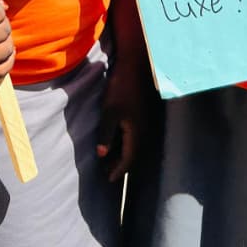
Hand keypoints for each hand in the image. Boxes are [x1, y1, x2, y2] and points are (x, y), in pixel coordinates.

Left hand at [96, 59, 152, 181]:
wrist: (135, 66)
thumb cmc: (121, 89)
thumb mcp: (110, 112)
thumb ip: (106, 134)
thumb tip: (102, 155)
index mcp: (137, 133)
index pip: (128, 159)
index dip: (118, 170)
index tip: (108, 179)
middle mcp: (144, 131)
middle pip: (132, 154)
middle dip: (119, 164)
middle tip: (106, 172)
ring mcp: (144, 122)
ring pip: (133, 144)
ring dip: (121, 152)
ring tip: (108, 157)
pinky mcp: (141, 114)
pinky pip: (133, 135)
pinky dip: (124, 141)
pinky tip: (115, 138)